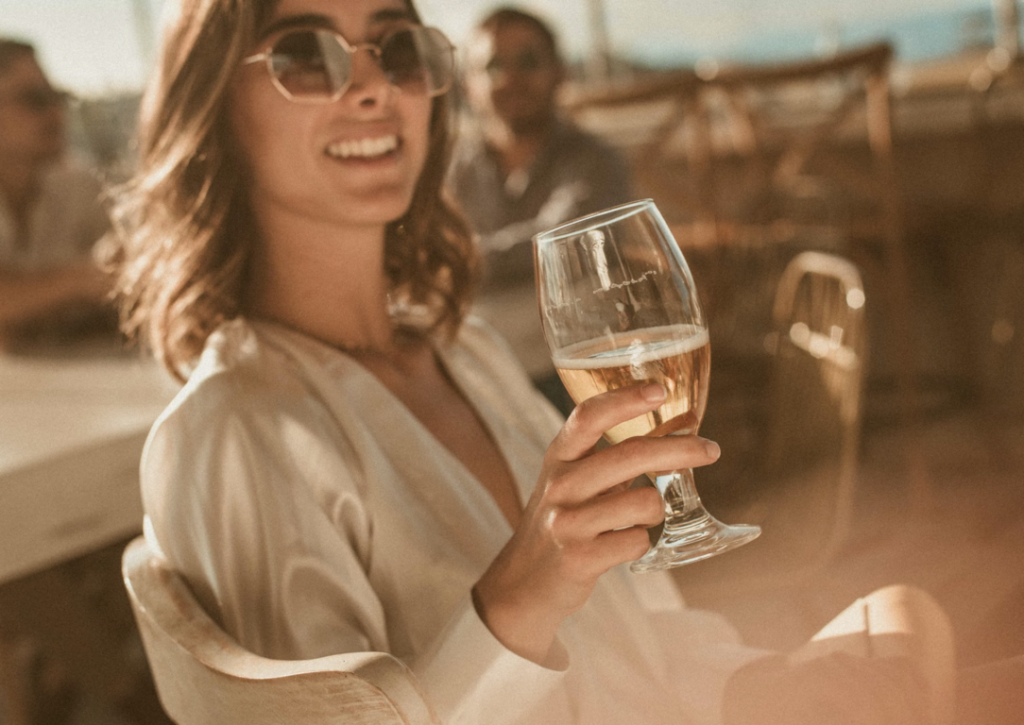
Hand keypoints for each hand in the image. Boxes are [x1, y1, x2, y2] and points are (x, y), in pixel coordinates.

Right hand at [473, 383, 721, 663]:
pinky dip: (641, 542)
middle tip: (711, 449)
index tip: (660, 389)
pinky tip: (622, 544)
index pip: (589, 416)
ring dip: (656, 509)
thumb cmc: (565, 518)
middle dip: (680, 450)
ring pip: (643, 502)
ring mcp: (567, 523)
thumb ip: (627, 451)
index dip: (626, 399)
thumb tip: (688, 422)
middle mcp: (559, 485)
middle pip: (630, 454)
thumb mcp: (582, 478)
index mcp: (559, 457)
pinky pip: (637, 542)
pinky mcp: (580, 559)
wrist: (523, 582)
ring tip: (641, 517)